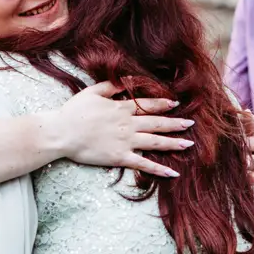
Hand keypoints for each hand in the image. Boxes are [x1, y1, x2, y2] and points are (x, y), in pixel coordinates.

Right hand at [47, 81, 193, 177]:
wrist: (62, 132)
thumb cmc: (73, 112)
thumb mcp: (92, 92)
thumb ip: (111, 86)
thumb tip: (127, 80)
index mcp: (121, 108)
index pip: (147, 105)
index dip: (162, 104)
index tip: (175, 104)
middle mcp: (127, 124)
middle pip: (156, 123)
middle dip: (175, 123)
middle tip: (191, 124)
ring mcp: (125, 141)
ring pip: (155, 142)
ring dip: (173, 143)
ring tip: (189, 144)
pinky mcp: (119, 157)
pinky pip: (143, 164)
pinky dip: (159, 169)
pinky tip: (173, 173)